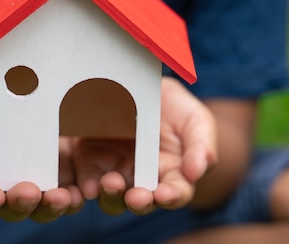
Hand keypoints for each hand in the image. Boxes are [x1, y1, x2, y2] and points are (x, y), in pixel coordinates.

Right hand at [0, 86, 83, 222]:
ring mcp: (42, 185)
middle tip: (28, 193)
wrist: (22, 106)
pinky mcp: (69, 176)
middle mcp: (11, 189)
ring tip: (62, 197)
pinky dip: (79, 193)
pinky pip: (75, 191)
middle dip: (21, 204)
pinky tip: (85, 189)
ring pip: (47, 206)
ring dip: (53, 205)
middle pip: (15, 208)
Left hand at [68, 77, 217, 214]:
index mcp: (172, 177)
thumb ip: (201, 147)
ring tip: (111, 184)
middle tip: (136, 197)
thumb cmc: (178, 109)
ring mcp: (117, 172)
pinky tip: (88, 184)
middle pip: (141, 202)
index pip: (175, 194)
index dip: (171, 196)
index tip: (165, 194)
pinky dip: (87, 184)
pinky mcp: (92, 160)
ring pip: (112, 195)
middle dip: (139, 202)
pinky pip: (88, 177)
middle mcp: (143, 181)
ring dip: (111, 195)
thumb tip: (196, 173)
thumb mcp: (197, 122)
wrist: (145, 86)